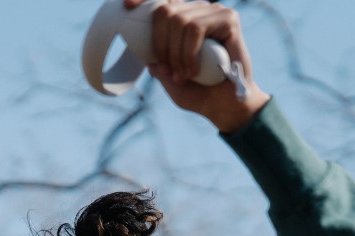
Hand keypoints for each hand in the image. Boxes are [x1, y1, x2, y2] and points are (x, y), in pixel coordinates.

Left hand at [125, 0, 269, 131]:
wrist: (226, 106)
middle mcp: (199, 11)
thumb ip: (157, 63)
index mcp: (184, 20)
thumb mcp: (169, 78)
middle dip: (161, 45)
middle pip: (165, 11)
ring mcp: (215, 12)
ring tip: (183, 75)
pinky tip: (194, 71)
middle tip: (170, 71)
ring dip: (176, 54)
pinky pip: (195, 29)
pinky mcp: (228, 20)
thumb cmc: (198, 93)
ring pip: (179, 21)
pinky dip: (189, 53)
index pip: (162, 1)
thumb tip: (144, 53)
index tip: (126, 6)